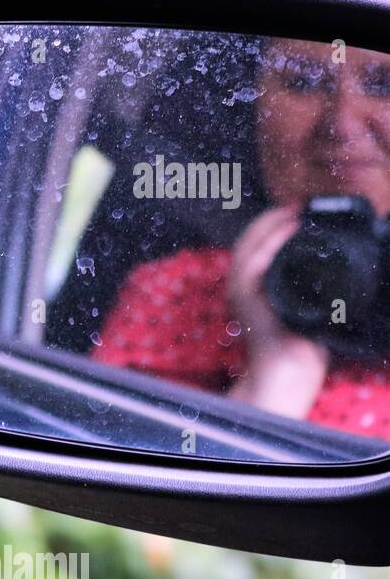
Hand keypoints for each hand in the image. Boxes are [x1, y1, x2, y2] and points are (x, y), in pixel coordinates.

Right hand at [226, 206, 328, 417]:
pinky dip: (271, 240)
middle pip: (248, 239)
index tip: (299, 211)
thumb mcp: (306, 310)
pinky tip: (290, 228)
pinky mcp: (245, 298)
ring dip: (271, 222)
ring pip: (248, 244)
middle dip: (272, 217)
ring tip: (293, 210)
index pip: (256, 246)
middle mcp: (241, 286)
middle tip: (298, 204)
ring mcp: (241, 291)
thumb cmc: (298, 349)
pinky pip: (253, 261)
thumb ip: (311, 289)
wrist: (285, 374)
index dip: (273, 224)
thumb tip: (338, 272)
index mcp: (253, 287)